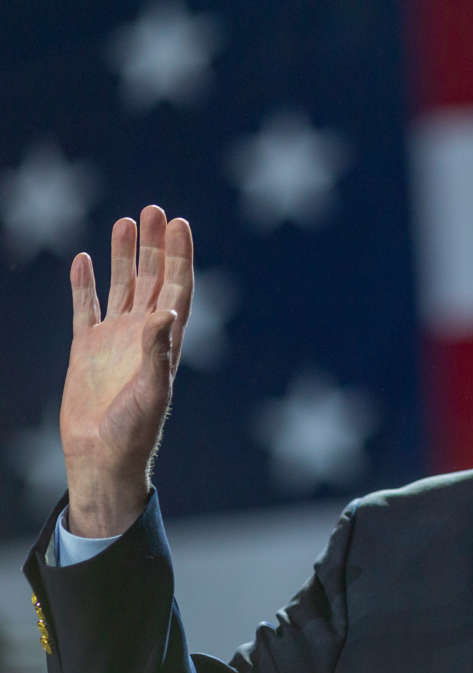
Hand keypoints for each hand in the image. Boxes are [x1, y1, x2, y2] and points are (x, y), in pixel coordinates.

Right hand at [60, 206, 193, 536]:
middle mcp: (143, 335)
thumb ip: (158, 351)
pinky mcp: (86, 349)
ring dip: (125, 256)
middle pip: (152, 279)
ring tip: (127, 221)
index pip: (177, 288)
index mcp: (166, 342)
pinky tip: (85, 259)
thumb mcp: (151, 391)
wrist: (101, 456)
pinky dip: (85, 285)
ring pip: (122, 287)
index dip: (181, 257)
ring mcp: (114, 340)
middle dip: (155, 246)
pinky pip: (86, 308)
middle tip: (154, 209)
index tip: (181, 224)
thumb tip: (167, 311)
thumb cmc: (134, 431)